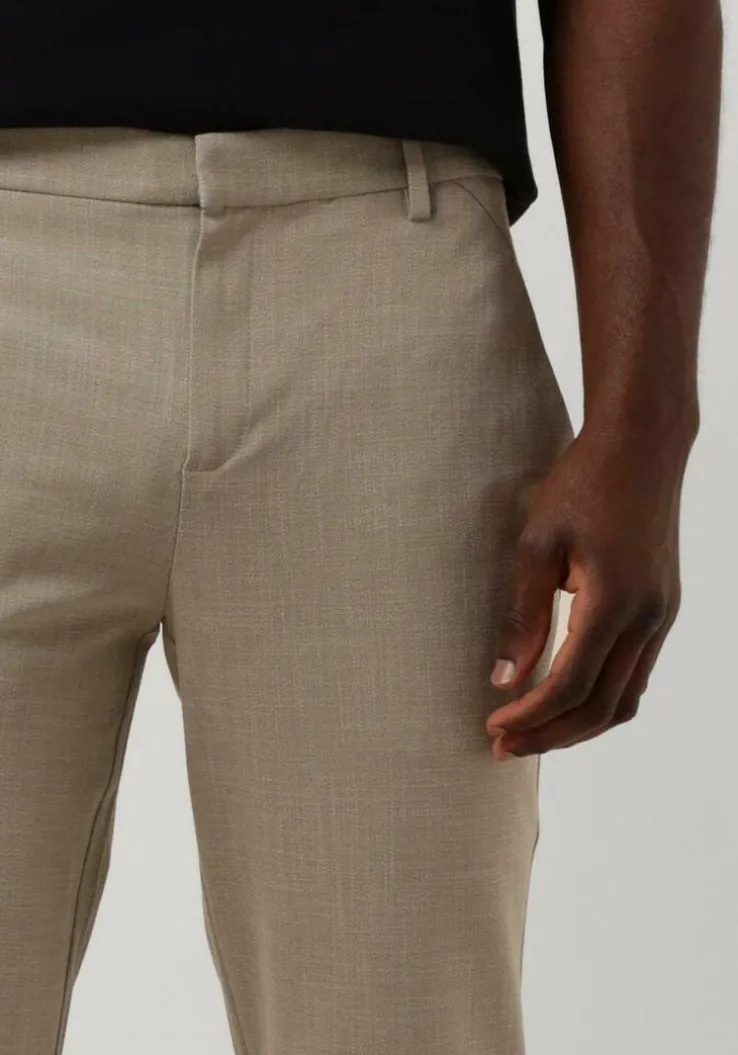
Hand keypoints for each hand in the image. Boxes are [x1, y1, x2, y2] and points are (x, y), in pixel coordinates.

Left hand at [485, 421, 691, 758]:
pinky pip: (636, 675)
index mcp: (614, 602)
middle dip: (551, 735)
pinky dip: (600, 699)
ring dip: (577, 724)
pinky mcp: (661, 609)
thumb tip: (505, 679)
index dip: (529, 716)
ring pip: (626, 699)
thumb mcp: (537, 546)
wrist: (641, 445)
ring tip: (532, 733)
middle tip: (504, 748)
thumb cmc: (582, 485)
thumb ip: (523, 618)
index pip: (570, 685)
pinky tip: (566, 698)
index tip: (492, 726)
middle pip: (602, 707)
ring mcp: (661, 616)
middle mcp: (647, 618)